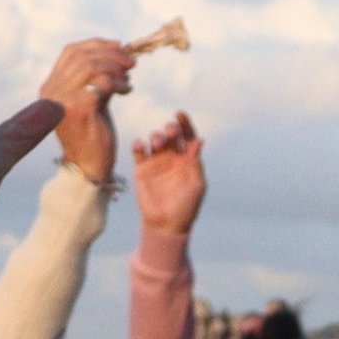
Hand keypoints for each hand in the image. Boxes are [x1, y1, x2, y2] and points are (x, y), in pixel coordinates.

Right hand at [39, 37, 138, 187]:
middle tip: (131, 62)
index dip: (97, 45)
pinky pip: (102, 82)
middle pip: (82, 56)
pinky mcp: (79, 109)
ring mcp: (62, 100)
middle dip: (111, 54)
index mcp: (50, 87)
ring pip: (92, 66)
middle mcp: (51, 91)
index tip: (119, 46)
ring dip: (116, 67)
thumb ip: (96, 77)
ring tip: (129, 78)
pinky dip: (119, 82)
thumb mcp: (91, 99)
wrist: (89, 168)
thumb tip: (118, 50)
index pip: (71, 52)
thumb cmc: (93, 133)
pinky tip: (127, 90)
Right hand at [133, 111, 208, 236]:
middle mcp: (172, 156)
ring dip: (156, 137)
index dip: (185, 124)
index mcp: (188, 159)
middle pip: (171, 135)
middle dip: (171, 128)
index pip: (188, 136)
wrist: (166, 223)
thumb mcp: (196, 185)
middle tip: (170, 131)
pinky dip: (138, 145)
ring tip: (158, 144)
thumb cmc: (187, 206)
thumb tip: (199, 140)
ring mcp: (157, 161)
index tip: (180, 115)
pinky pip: (139, 152)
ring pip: (155, 140)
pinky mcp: (142, 169)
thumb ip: (196, 163)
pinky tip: (141, 145)